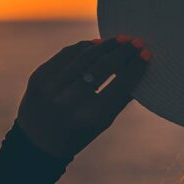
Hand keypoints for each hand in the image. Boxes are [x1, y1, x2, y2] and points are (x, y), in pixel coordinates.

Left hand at [15, 35, 151, 159]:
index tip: (146, 54)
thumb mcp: (101, 123)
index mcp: (91, 117)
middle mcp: (70, 100)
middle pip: (103, 66)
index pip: (121, 84)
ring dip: (105, 45)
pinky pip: (66, 54)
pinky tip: (96, 45)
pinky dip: (83, 47)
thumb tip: (137, 66)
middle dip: (122, 51)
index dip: (136, 66)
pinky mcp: (39, 76)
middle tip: (136, 43)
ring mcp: (52, 87)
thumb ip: (119, 97)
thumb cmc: (76, 134)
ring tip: (119, 40)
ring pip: (84, 55)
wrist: (37, 143)